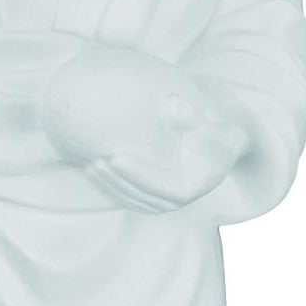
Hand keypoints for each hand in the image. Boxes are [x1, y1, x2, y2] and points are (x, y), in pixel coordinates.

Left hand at [42, 44, 249, 211]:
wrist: (216, 142)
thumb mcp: (209, 120)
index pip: (162, 185)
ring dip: (109, 185)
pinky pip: (129, 196)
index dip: (137, 173)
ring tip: (89, 166)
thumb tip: (171, 104)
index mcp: (193, 184)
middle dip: (117, 180)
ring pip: (132, 198)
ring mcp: (164, 201)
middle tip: (95, 161)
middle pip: (143, 195)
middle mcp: (178, 199)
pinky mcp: (152, 197)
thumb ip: (190, 114)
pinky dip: (110, 186)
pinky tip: (91, 171)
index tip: (115, 156)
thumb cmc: (212, 129)